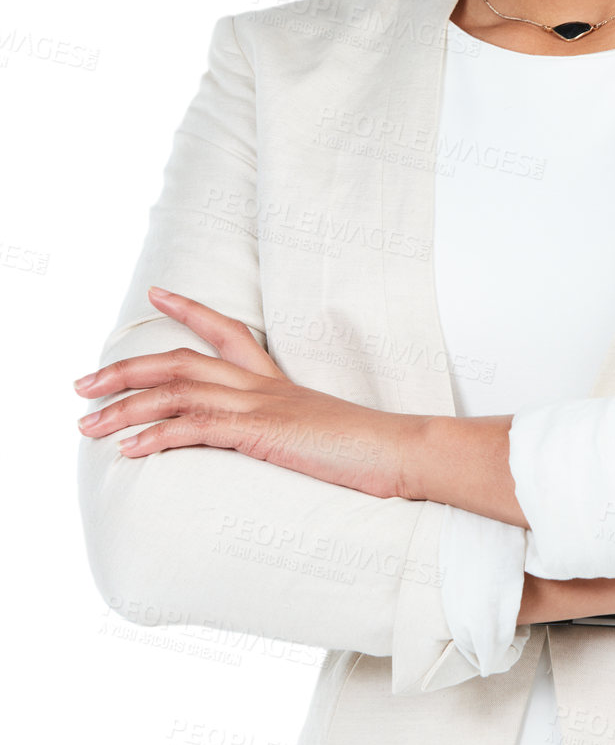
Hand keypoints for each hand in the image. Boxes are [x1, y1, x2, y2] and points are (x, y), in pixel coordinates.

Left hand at [74, 287, 420, 498]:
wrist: (403, 451)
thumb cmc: (372, 450)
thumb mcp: (322, 434)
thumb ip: (291, 430)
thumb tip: (277, 441)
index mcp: (277, 381)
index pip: (227, 332)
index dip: (189, 309)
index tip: (158, 293)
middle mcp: (263, 386)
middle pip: (180, 361)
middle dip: (124, 370)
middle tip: (81, 384)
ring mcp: (262, 406)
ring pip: (176, 393)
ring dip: (123, 409)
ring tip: (86, 425)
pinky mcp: (263, 432)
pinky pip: (198, 427)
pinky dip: (157, 436)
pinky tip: (130, 450)